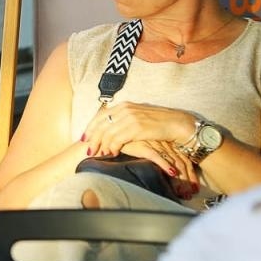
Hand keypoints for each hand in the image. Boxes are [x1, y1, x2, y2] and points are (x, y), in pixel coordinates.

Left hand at [83, 102, 197, 159]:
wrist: (177, 124)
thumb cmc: (159, 123)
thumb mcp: (139, 118)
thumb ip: (125, 120)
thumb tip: (112, 130)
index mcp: (125, 105)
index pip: (100, 115)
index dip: (90, 127)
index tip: (83, 138)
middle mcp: (126, 109)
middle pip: (101, 124)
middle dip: (92, 139)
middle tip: (88, 151)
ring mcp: (131, 117)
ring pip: (107, 133)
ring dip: (101, 146)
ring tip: (100, 155)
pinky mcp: (137, 127)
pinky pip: (118, 139)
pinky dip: (112, 147)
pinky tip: (112, 154)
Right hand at [119, 139, 200, 199]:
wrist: (117, 130)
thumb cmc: (132, 141)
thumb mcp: (149, 149)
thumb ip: (158, 157)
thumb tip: (169, 173)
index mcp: (168, 144)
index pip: (184, 160)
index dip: (190, 175)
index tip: (194, 188)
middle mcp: (164, 143)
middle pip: (181, 163)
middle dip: (187, 180)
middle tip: (190, 194)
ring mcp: (155, 144)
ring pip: (172, 161)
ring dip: (178, 178)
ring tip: (182, 191)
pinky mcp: (144, 146)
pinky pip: (158, 157)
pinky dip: (166, 165)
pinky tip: (171, 173)